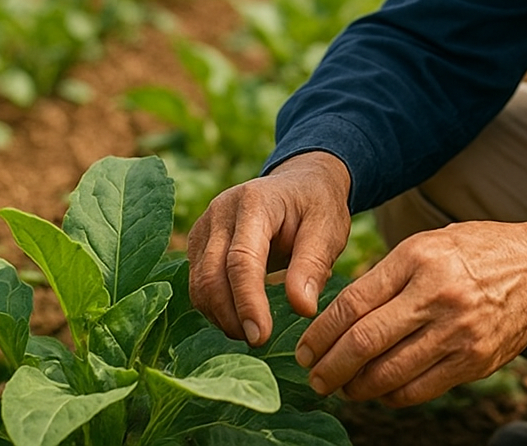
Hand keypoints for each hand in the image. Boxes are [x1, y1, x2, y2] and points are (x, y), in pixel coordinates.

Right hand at [186, 151, 351, 344]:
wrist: (300, 184)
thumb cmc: (316, 206)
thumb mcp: (328, 229)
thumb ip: (313, 265)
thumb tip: (302, 309)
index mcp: (254, 202)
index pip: (241, 260)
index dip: (248, 302)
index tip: (260, 336)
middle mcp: (220, 211)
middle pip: (211, 275)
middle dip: (231, 316)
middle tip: (258, 342)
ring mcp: (204, 226)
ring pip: (199, 284)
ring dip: (221, 316)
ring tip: (253, 331)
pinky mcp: (199, 243)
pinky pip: (197, 283)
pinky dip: (215, 307)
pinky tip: (240, 317)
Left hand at [294, 216, 526, 406]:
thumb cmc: (476, 251)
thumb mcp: (428, 244)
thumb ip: (387, 276)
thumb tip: (339, 317)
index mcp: (418, 258)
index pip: (353, 303)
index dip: (320, 333)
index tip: (304, 349)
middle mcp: (436, 295)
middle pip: (364, 342)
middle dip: (330, 367)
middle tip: (314, 378)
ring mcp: (458, 332)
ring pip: (389, 373)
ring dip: (357, 387)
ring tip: (344, 387)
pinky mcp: (475, 361)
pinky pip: (419, 389)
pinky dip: (391, 395)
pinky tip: (381, 390)